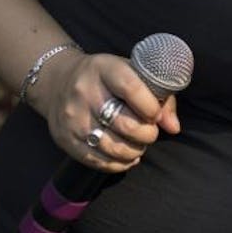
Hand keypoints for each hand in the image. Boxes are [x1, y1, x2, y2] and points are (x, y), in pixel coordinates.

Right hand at [32, 50, 179, 173]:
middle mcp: (85, 93)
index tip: (156, 114)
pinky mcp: (66, 139)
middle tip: (150, 132)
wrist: (57, 83)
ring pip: (114, 148)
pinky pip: (98, 161)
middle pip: (126, 125)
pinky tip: (126, 156)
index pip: (132, 89)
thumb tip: (173, 127)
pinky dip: (119, 164)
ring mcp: (73, 118)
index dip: (151, 108)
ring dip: (135, 151)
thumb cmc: (106, 78)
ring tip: (139, 144)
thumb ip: (159, 96)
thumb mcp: (131, 73)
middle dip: (147, 134)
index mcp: (104, 69)